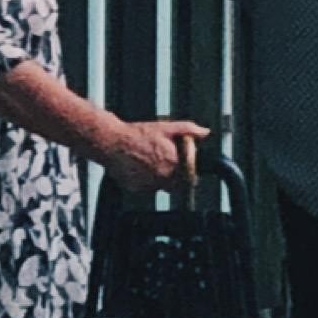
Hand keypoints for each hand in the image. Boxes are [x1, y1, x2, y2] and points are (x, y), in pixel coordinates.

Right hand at [89, 117, 204, 190]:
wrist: (112, 142)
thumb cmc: (139, 134)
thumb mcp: (167, 127)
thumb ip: (189, 130)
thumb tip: (205, 133)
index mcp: (174, 164)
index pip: (191, 179)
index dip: (189, 174)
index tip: (187, 170)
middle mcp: (163, 177)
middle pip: (176, 186)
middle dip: (175, 177)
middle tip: (165, 164)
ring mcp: (149, 185)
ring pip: (161, 188)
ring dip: (160, 179)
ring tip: (150, 162)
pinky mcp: (135, 189)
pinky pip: (146, 189)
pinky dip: (145, 181)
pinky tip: (139, 167)